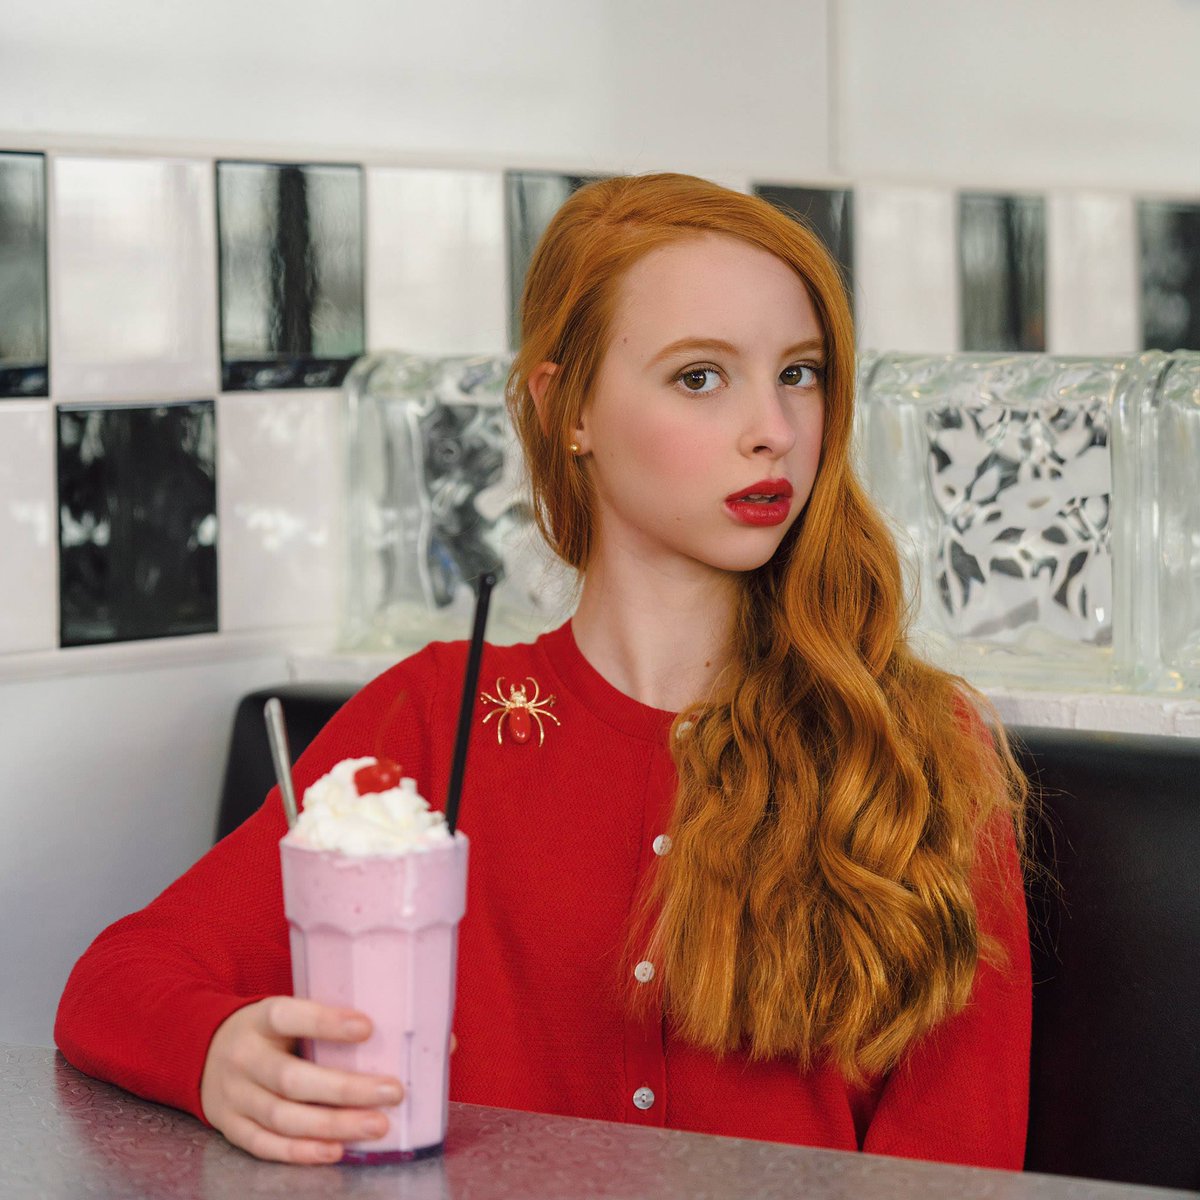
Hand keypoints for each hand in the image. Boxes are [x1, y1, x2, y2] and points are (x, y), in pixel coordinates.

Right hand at [200, 996, 403, 1163]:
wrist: (206, 1051)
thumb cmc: (269, 1031)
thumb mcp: (286, 1012)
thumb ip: (324, 1020)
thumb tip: (397, 1033)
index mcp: (260, 1019)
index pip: (289, 1017)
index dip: (326, 1023)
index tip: (367, 1027)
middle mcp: (243, 1058)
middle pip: (292, 1078)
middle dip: (345, 1089)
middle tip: (393, 1091)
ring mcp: (233, 1096)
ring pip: (283, 1117)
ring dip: (333, 1125)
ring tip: (376, 1125)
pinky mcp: (230, 1127)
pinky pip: (265, 1145)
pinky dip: (301, 1151)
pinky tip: (336, 1150)